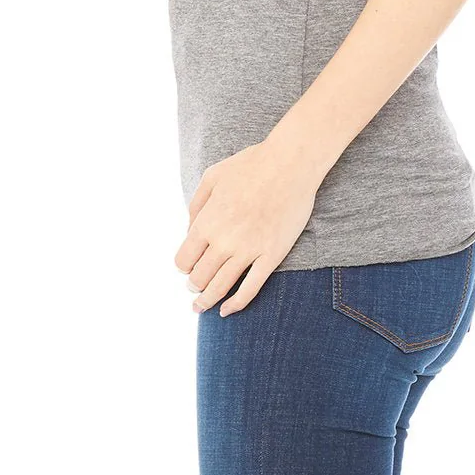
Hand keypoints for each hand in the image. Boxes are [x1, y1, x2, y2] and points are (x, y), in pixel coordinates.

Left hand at [174, 140, 319, 316]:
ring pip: (220, 288)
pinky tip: (226, 311)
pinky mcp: (272, 255)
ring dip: (207, 301)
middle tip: (194, 288)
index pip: (184, 260)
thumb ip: (196, 205)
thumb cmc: (251, 165)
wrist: (290, 163)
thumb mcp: (212, 176)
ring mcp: (249, 250)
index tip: (188, 268)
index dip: (184, 267)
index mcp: (207, 221)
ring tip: (201, 306)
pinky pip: (250, 290)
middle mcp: (224, 240)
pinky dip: (235, 305)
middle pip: (199, 278)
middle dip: (194, 286)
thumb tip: (190, 230)